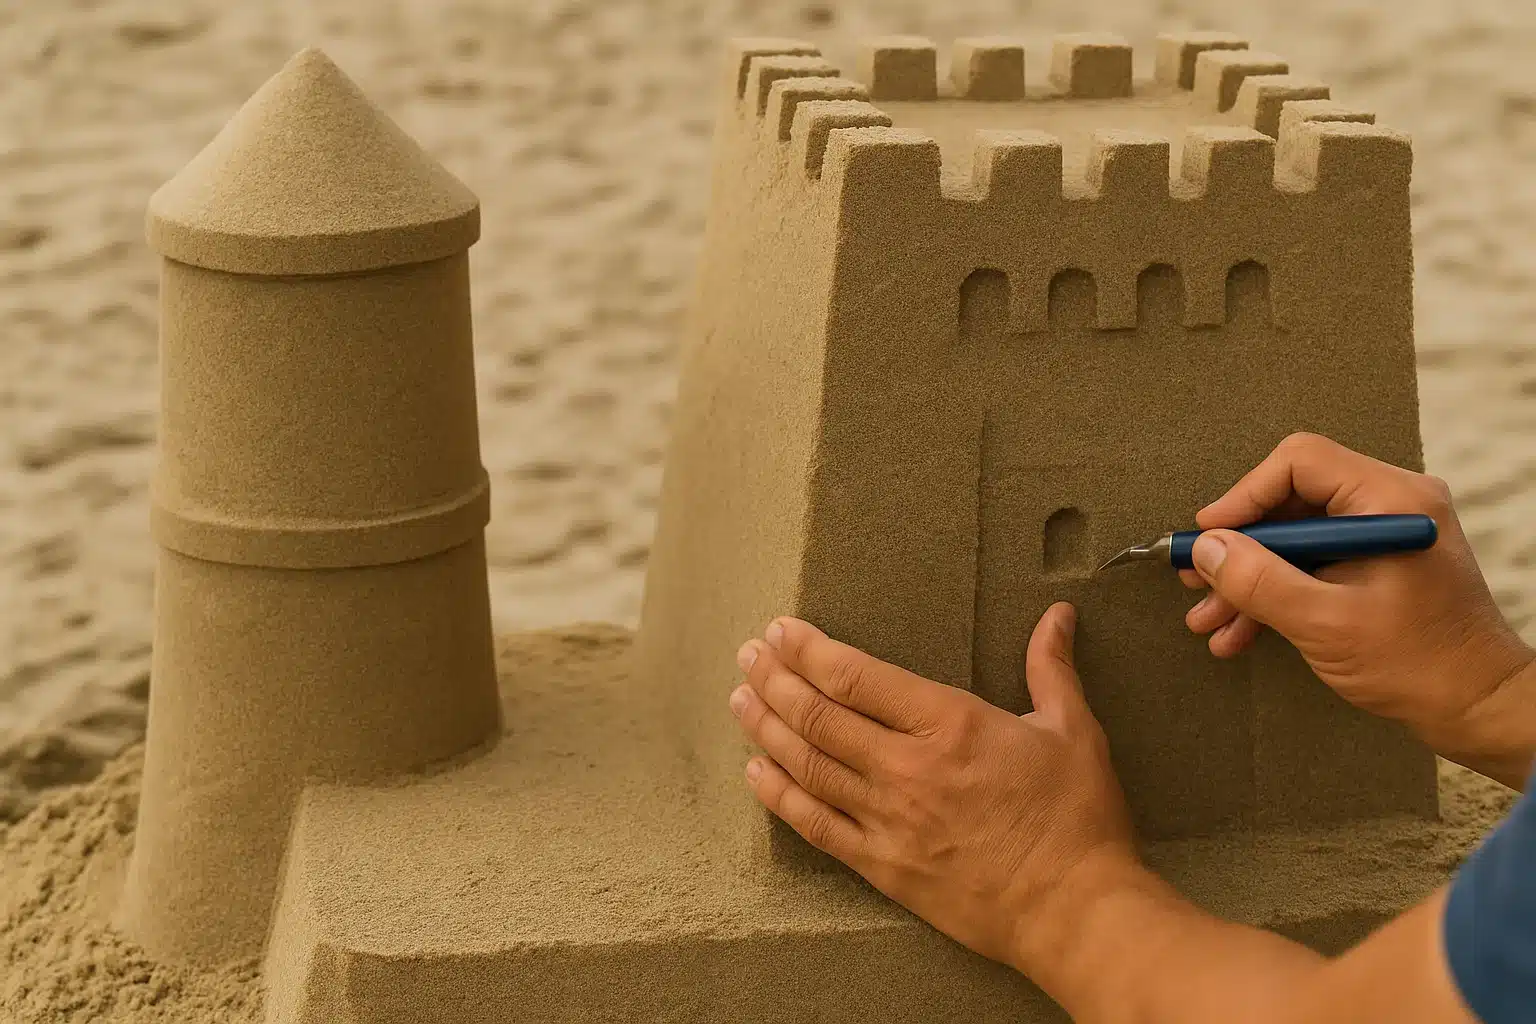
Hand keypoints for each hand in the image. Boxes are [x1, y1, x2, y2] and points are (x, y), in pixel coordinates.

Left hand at [727, 603, 1136, 970]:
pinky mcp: (883, 866)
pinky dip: (780, 797)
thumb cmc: (1078, 820)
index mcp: (949, 725)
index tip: (781, 631)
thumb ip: (1050, 669)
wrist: (1075, 911)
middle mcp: (907, 769)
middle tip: (749, 656)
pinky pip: (816, 826)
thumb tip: (1056, 616)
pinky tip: (755, 773)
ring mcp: (889, 820)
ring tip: (740, 699)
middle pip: (819, 716)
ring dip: (767, 729)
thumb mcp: (1073, 731)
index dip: (810, 650)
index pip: (857, 676)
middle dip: (776, 680)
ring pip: (808, 766)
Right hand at [1182, 431, 1535, 783]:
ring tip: (1208, 618)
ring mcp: (1385, 535)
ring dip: (1250, 578)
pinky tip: (1240, 631)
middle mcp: (1392, 505)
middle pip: (1292, 501)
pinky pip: (1315, 562)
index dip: (1244, 495)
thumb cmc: (1419, 665)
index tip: (1208, 536)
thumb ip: (1260, 581)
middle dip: (1239, 547)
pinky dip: (1277, 592)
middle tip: (1197, 577)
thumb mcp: (1324, 623)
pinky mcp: (1378, 564)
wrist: (1476, 708)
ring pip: (1296, 538)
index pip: (1300, 463)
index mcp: (1391, 501)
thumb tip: (1206, 550)